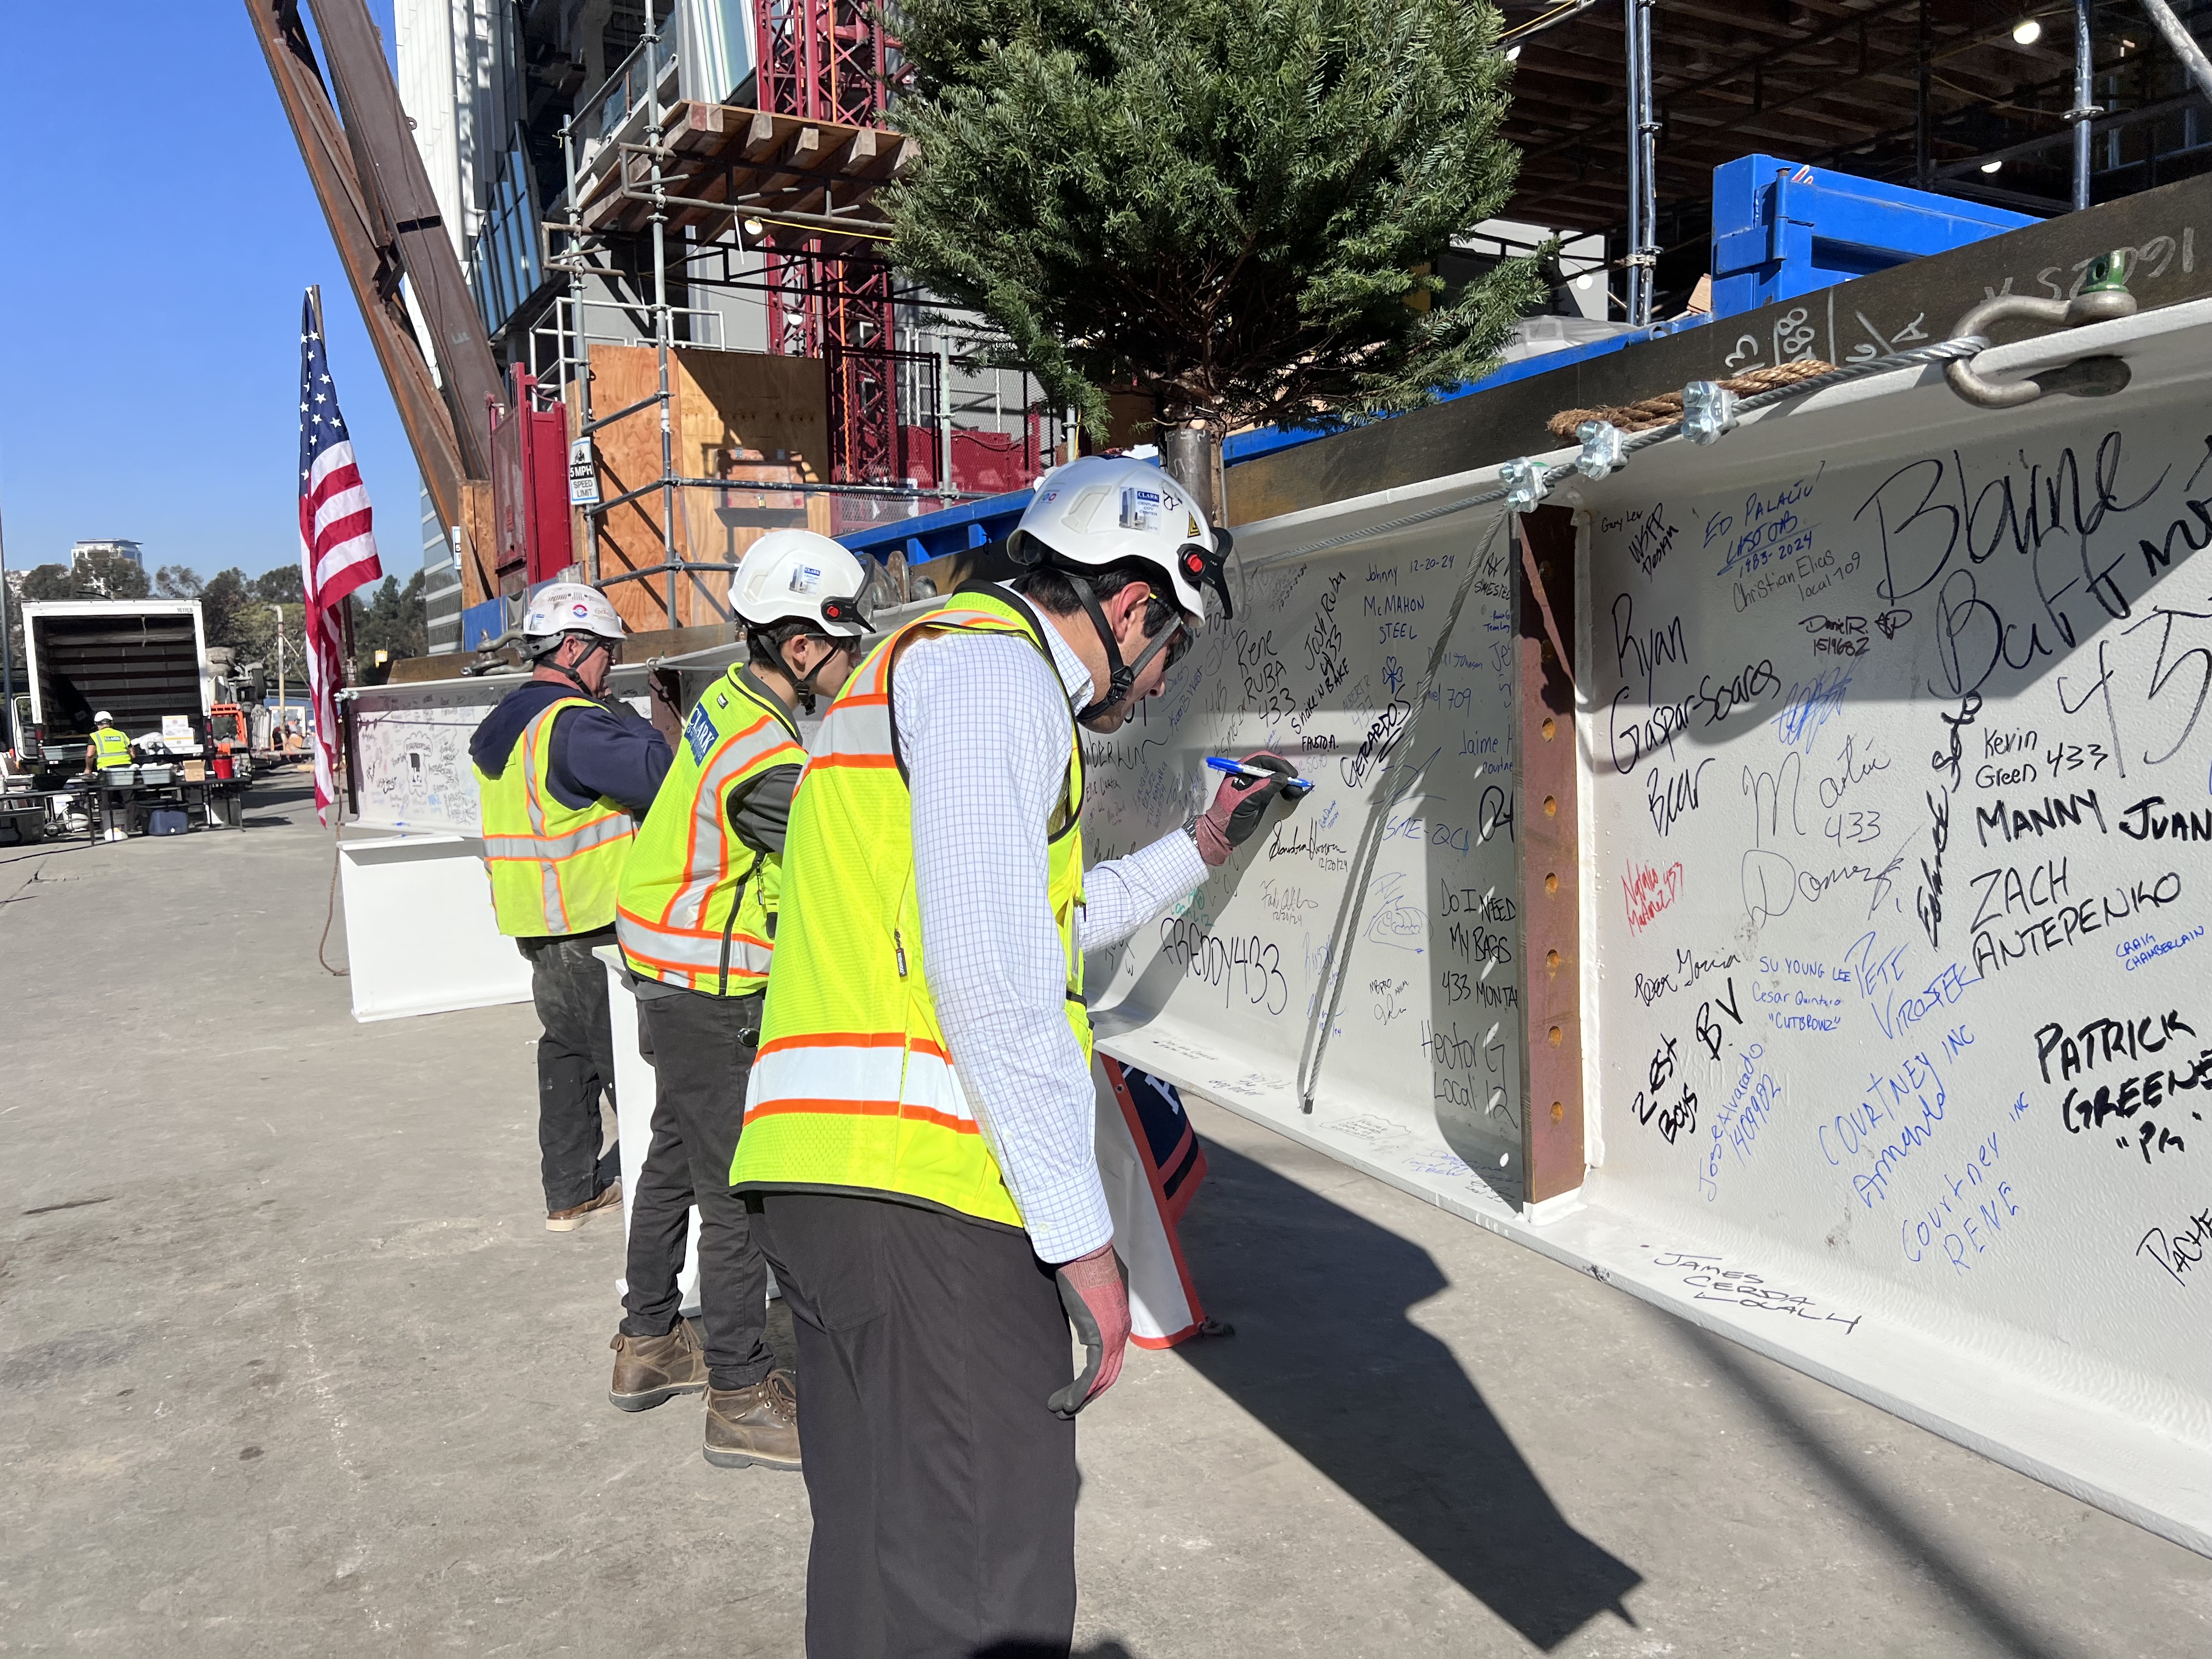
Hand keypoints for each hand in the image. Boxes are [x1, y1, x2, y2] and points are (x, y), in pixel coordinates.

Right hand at [1045, 1242, 1129, 1417]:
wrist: (1085, 1251)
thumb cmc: (1084, 1264)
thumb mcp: (1090, 1291)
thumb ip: (1090, 1305)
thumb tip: (1082, 1308)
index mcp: (1119, 1321)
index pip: (1112, 1360)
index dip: (1097, 1380)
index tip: (1081, 1391)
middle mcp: (1121, 1332)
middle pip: (1109, 1375)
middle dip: (1090, 1395)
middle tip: (1071, 1408)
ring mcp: (1113, 1336)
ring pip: (1101, 1379)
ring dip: (1081, 1399)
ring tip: (1061, 1410)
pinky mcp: (1099, 1336)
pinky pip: (1092, 1373)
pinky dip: (1079, 1392)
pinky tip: (1067, 1403)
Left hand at [1195, 751, 1302, 866]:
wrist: (1222, 833)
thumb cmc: (1228, 816)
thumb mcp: (1245, 801)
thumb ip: (1263, 788)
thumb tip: (1282, 778)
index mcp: (1241, 771)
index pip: (1263, 760)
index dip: (1278, 764)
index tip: (1289, 774)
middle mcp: (1249, 776)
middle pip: (1272, 767)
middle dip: (1285, 773)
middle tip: (1296, 783)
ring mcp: (1256, 785)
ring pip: (1276, 777)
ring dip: (1288, 782)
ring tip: (1296, 792)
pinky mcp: (1262, 795)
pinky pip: (1276, 787)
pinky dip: (1285, 789)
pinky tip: (1291, 794)